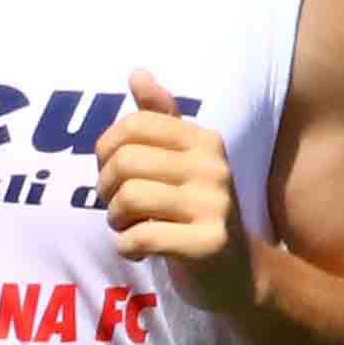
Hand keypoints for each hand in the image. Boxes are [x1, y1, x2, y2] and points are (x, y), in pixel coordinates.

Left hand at [97, 71, 254, 311]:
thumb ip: (160, 118)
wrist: (239, 272)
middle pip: (124, 163)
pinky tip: (137, 249)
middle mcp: (213, 167)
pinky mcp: (208, 244)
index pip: (134, 125)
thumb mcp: (182, 161)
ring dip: (115, 220)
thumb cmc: (196, 211)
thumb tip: (136, 72)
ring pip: (128, 199)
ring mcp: (214, 205)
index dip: (106, 150)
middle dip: (105, 188)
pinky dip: (126, 246)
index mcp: (204, 140)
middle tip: (115, 206)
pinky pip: (140, 237)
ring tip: (127, 227)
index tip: (111, 172)